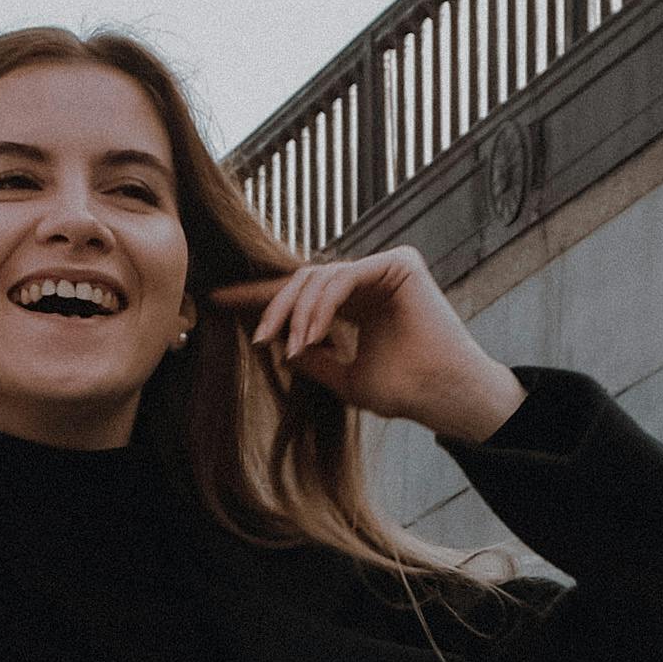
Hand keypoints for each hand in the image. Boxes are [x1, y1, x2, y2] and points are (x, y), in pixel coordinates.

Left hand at [217, 246, 527, 446]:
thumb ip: (314, 357)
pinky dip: (320, 306)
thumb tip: (277, 346)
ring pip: (319, 276)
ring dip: (297, 314)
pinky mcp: (399, 263)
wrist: (444, 398)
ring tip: (289, 348)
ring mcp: (385, 268)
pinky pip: (342, 277)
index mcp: (359, 302)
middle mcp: (371, 280)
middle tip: (258, 339)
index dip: (260, 297)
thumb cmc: (405, 392)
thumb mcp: (345, 377)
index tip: (217, 302)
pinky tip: (309, 335)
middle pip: (305, 280)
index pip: (303, 292)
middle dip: (273, 307)